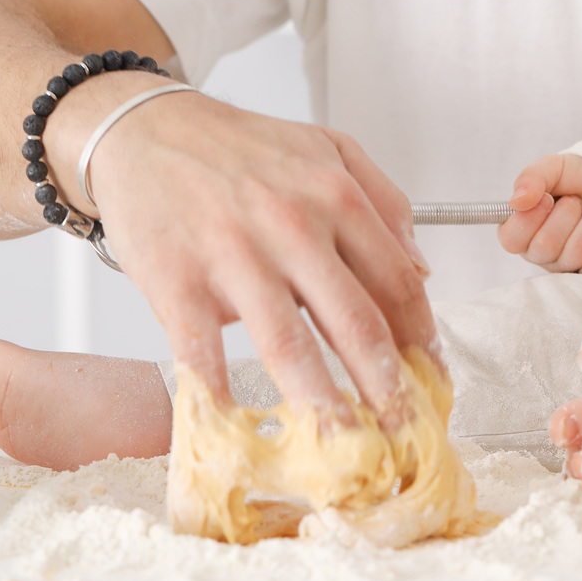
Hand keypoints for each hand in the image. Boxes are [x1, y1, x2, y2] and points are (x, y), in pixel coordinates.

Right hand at [47, 85, 436, 422]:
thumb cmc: (242, 150)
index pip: (395, 279)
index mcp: (336, 194)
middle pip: (354, 320)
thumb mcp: (328, 150)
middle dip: (388, 386)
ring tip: (346, 449)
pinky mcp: (178, 281)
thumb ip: (384, 201)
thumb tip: (421, 269)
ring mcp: (235, 254)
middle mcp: (293, 224)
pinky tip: (239, 434)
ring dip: (323, 405)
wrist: (149, 132)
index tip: (432, 378)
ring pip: (290, 344)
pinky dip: (220, 399)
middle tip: (405, 434)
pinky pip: (203, 352)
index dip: (422, 337)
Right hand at [500, 154, 581, 272]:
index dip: (529, 221)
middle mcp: (540, 251)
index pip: (511, 239)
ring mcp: (566, 266)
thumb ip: (532, 177)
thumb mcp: (556, 167)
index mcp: (523, 226)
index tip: (548, 200)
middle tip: (577, 201)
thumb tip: (516, 202)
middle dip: (567, 216)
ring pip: (573, 256)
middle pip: (544, 248)